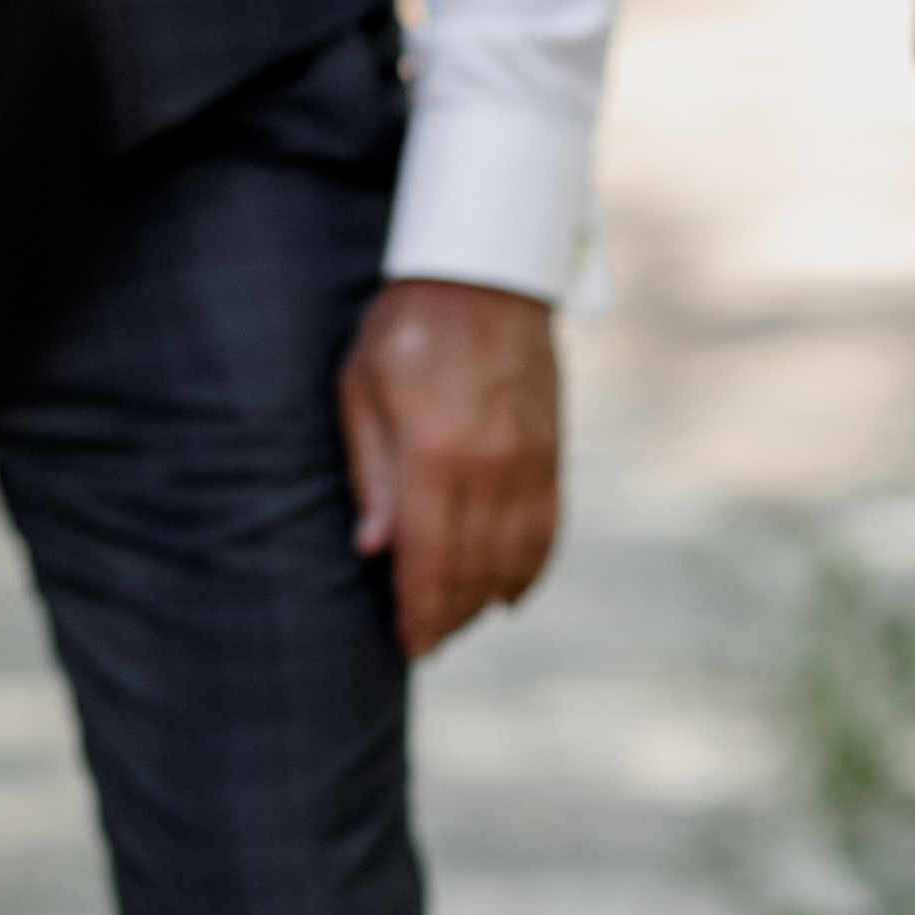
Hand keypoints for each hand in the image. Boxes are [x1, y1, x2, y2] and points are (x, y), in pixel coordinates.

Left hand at [338, 278, 560, 658]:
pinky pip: (546, 530)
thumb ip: (370, 471)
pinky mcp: (552, 454)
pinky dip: (528, 569)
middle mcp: (488, 468)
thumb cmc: (407, 326)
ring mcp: (528, 464)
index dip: (418, 611)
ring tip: (460, 620)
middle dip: (448, 616)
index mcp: (433, 455)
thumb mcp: (361, 388)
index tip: (409, 642)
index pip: (427, 561)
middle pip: (471, 571)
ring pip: (512, 559)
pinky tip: (509, 593)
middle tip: (427, 641)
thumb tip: (373, 548)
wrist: (487, 272)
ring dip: (485, 600)